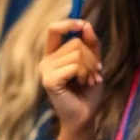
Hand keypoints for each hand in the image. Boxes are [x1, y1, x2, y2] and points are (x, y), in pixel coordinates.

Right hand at [39, 20, 104, 139]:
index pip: (53, 29)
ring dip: (89, 68)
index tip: (83, 25)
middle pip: (75, 42)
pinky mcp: (49, 80)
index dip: (68, 23)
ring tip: (88, 81)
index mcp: (54, 54)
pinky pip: (73, 66)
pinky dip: (84, 74)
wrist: (85, 116)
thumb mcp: (93, 62)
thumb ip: (90, 44)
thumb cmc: (88, 91)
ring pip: (76, 53)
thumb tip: (86, 24)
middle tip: (94, 74)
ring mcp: (45, 70)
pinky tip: (83, 84)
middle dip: (91, 58)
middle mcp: (46, 60)